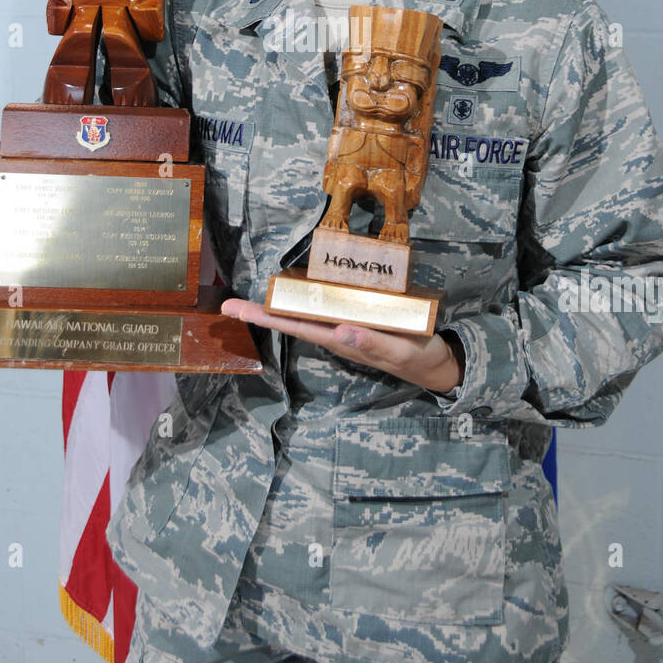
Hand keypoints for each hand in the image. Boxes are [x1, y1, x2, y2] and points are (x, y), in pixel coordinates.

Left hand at [222, 298, 463, 393]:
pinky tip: (292, 296)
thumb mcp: (399, 349)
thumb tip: (338, 332)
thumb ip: (371, 342)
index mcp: (342, 340)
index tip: (239, 310)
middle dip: (261, 313)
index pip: (297, 327)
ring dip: (278, 309)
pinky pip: (324, 312)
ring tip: (250, 301)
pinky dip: (303, 304)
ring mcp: (344, 330)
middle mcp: (336, 335)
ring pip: (305, 317)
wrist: (435, 365)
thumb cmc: (417, 356)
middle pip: (293, 322)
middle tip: (228, 305)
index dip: (268, 317)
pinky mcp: (356, 322)